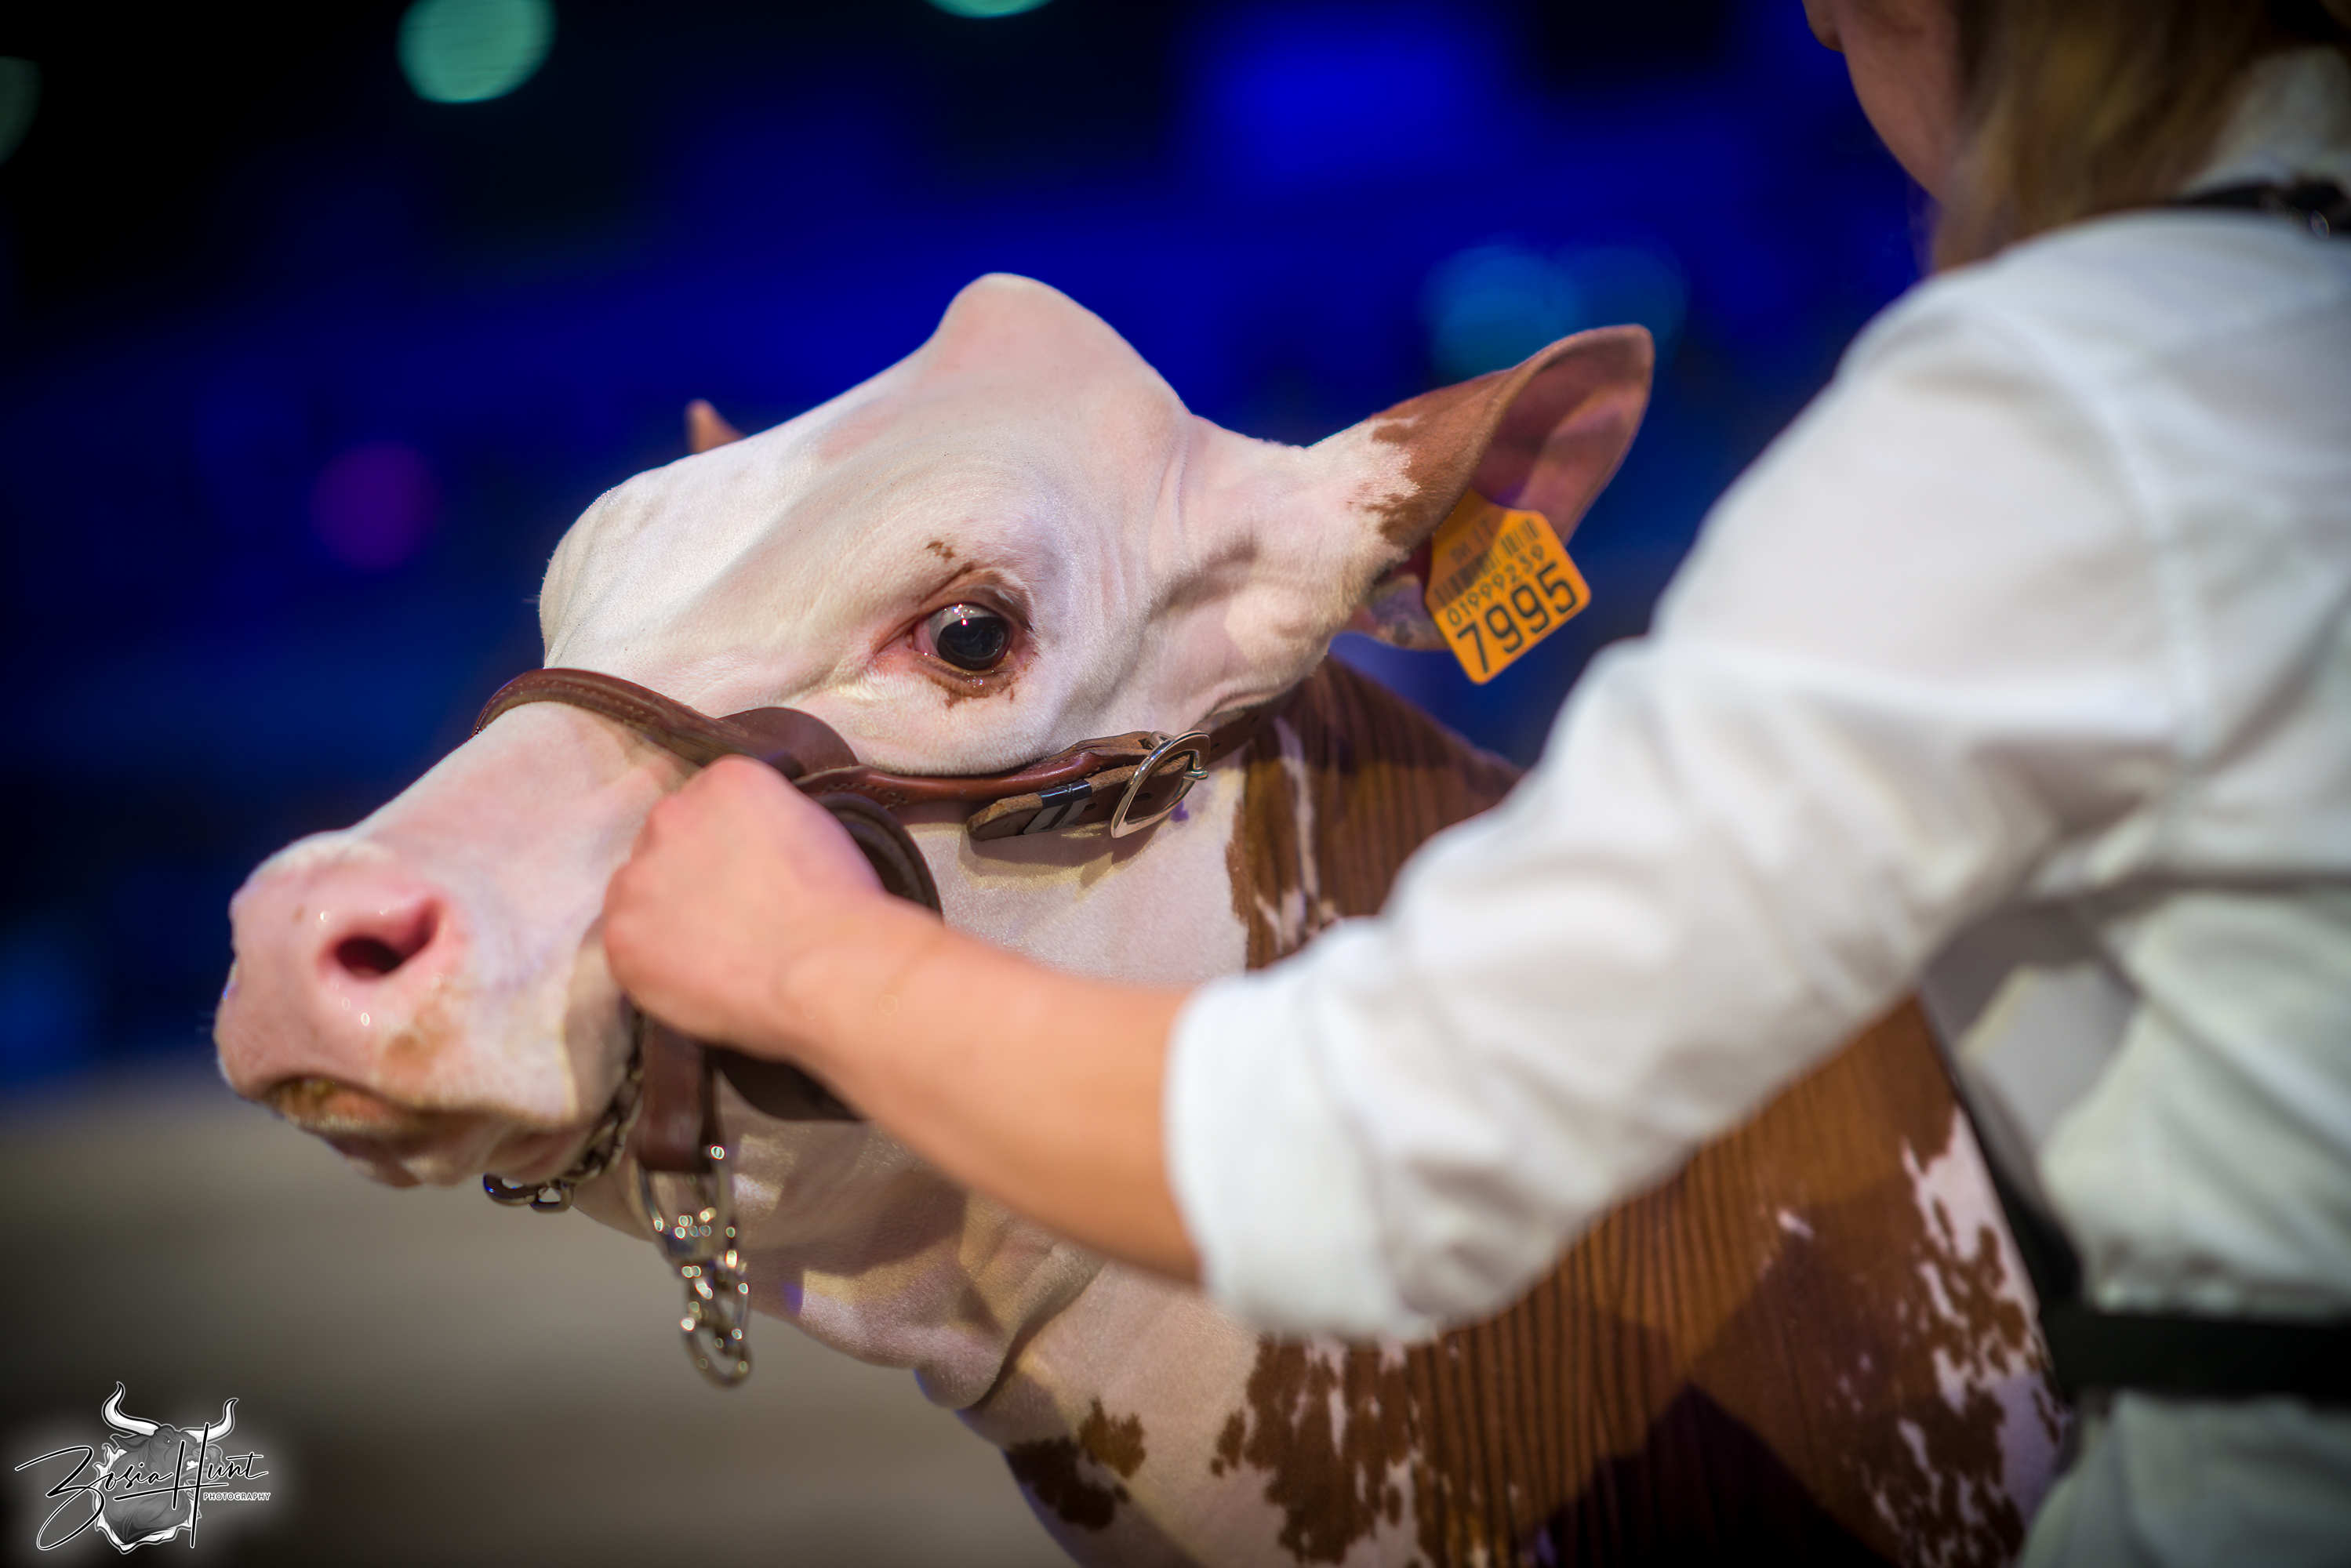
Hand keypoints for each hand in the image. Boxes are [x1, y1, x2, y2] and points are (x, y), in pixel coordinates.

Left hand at [603, 756, 889, 1054]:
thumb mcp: (817, 828)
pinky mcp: (622, 933)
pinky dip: (654, 965)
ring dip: (664, 917)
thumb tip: (752, 852)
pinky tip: (698, 977)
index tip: (746, 877)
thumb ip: (767, 824)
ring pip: (639, 893)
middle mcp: (671, 815)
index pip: (707, 806)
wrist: (825, 966)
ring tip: (715, 953)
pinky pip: (628, 946)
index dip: (726, 847)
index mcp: (724, 781)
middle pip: (665, 842)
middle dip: (689, 875)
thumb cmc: (841, 907)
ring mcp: (639, 874)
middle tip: (730, 917)